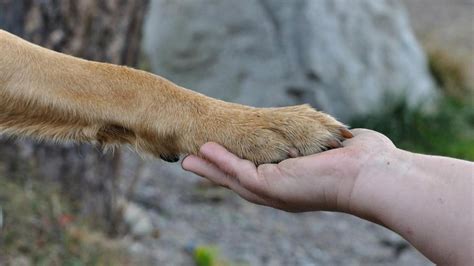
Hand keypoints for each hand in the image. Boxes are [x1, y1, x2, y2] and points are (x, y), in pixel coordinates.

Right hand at [182, 129, 395, 212]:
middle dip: (215, 171)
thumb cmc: (364, 161)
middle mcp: (280, 191)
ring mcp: (274, 191)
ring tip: (188, 159)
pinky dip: (220, 162)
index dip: (238, 165)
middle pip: (239, 181)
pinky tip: (204, 152)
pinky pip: (239, 172)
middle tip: (191, 162)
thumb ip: (328, 142)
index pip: (259, 173)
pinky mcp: (271, 186)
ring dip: (210, 168)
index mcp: (293, 183)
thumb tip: (343, 135)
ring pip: (233, 179)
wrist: (373, 174)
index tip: (221, 155)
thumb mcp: (336, 147)